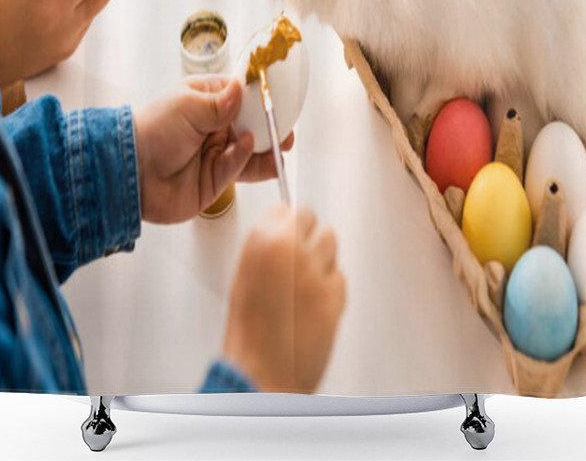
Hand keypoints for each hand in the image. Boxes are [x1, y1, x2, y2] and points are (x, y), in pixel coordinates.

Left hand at [134, 77, 294, 223]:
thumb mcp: (188, 106)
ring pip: (249, 150)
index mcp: (206, 101)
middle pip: (251, 125)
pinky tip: (248, 149)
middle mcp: (213, 127)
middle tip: (286, 127)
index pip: (241, 96)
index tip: (279, 97)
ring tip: (281, 145)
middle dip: (270, 127)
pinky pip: (238, 168)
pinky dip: (246, 160)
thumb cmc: (152, 130)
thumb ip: (222, 102)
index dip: (260, 98)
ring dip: (266, 148)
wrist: (129, 173)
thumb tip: (243, 87)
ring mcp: (215, 154)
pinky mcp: (215, 180)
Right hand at [223, 204, 345, 392]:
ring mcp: (316, 269)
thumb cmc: (248, 334)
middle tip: (300, 259)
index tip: (289, 235)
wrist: (260, 375)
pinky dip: (331, 287)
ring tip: (306, 284)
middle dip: (308, 237)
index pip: (287, 210)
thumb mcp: (245, 278)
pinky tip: (314, 305)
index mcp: (261, 241)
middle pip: (313, 221)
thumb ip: (266, 249)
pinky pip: (340, 277)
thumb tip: (285, 236)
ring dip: (323, 258)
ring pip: (331, 243)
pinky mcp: (336, 292)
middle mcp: (290, 248)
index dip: (288, 226)